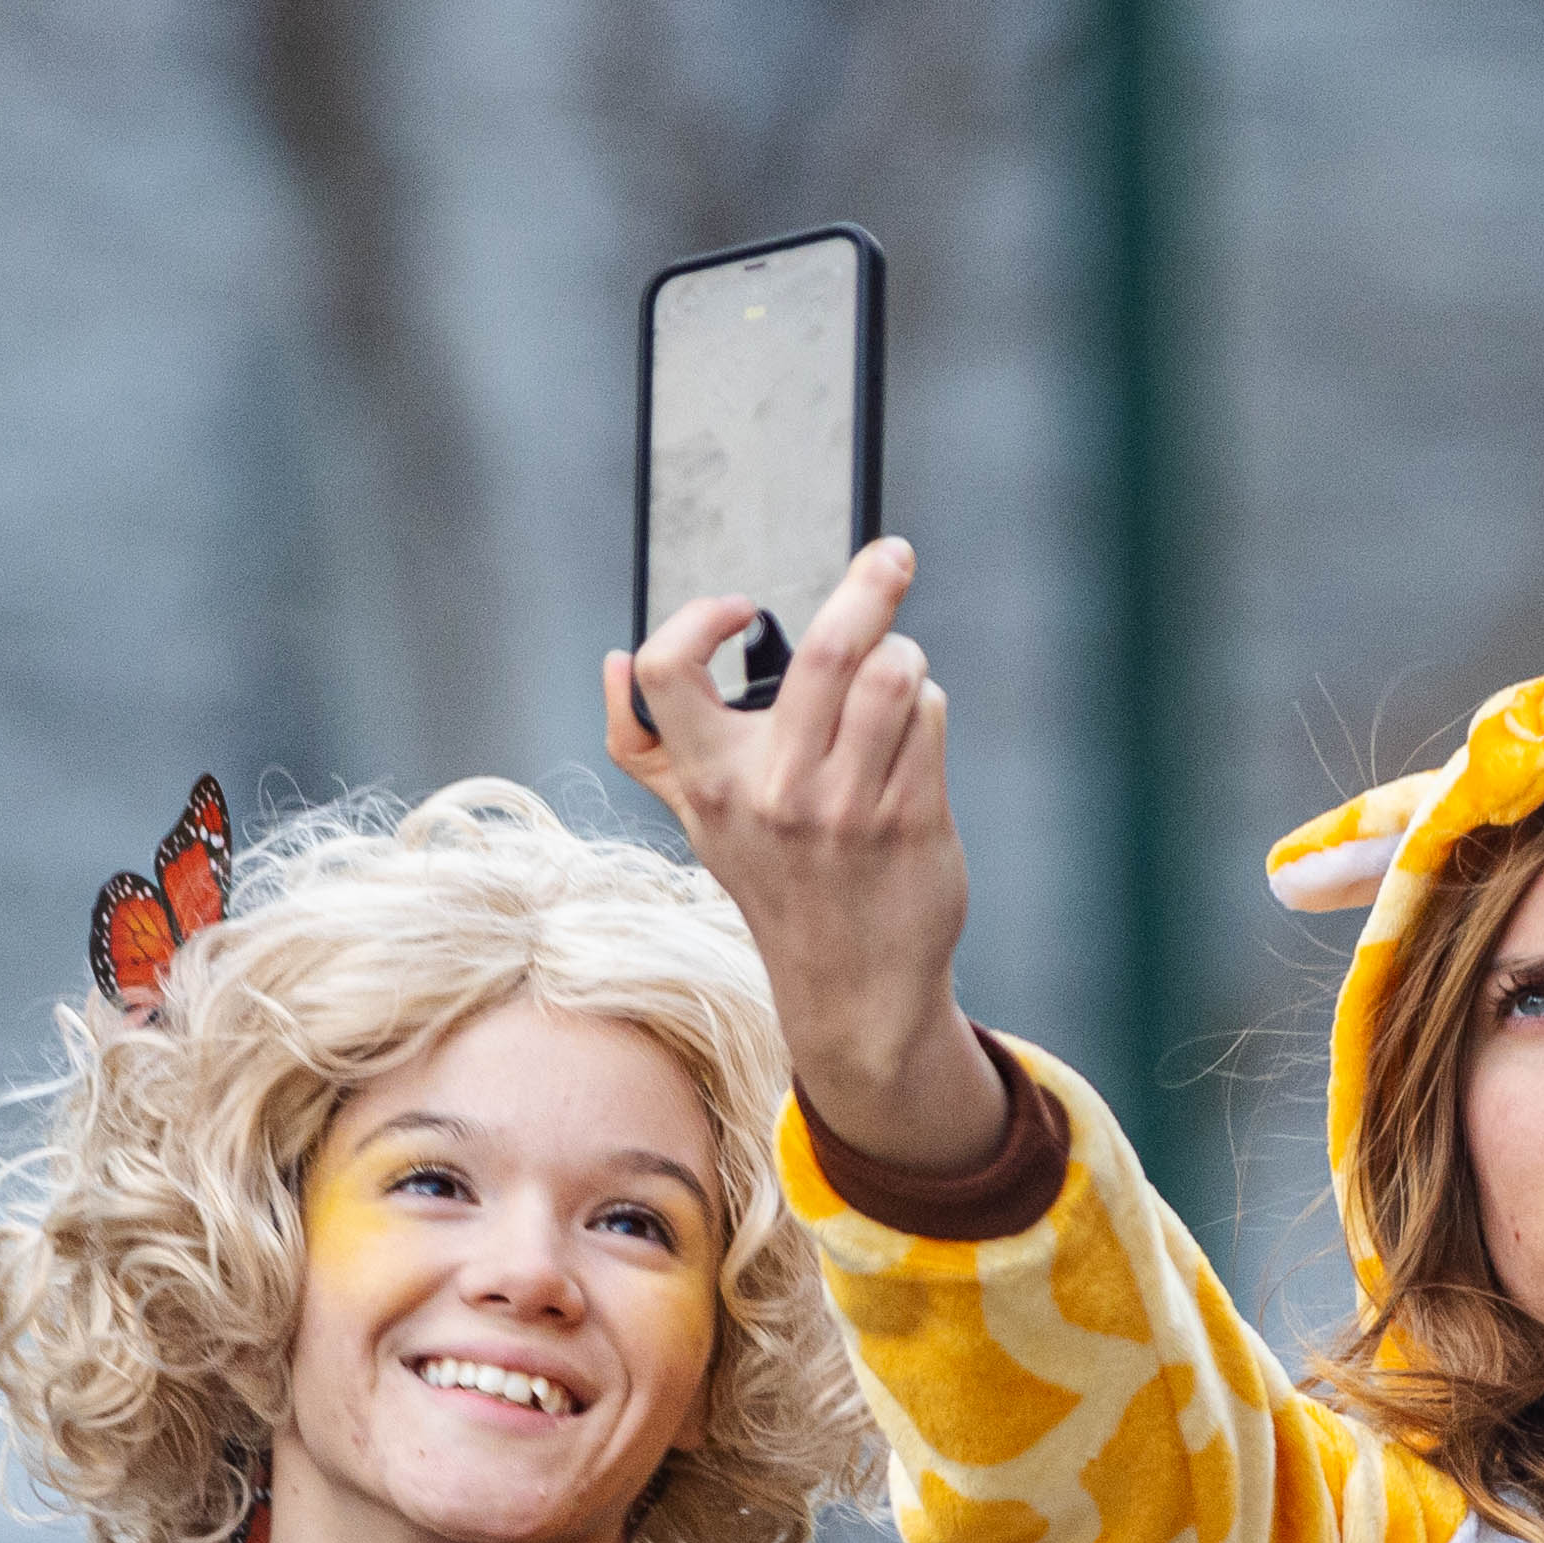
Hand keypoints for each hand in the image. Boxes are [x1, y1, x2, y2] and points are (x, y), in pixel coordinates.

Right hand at [606, 537, 997, 1170]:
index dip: (697, 617)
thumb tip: (616, 663)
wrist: (853, 988)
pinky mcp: (911, 818)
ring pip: (894, 674)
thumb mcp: (700, 824)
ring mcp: (847, 807)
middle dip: (870, 585)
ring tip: (896, 662)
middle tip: (892, 555)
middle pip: (827, 652)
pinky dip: (924, 702)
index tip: (741, 605)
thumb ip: (649, 746)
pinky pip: (927, 715)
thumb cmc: (777, 885)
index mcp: (710, 784)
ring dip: (903, 651)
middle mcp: (775, 793)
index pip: (667, 672)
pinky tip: (911, 724)